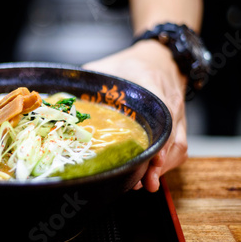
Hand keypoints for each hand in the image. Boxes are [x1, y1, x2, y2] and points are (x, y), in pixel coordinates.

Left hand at [83, 40, 187, 191]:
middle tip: (138, 181)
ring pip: (177, 147)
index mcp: (152, 85)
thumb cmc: (132, 64)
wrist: (162, 58)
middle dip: (157, 164)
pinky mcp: (178, 126)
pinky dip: (166, 164)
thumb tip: (62, 98)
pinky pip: (178, 148)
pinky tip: (150, 174)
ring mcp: (177, 116)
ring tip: (144, 183)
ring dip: (162, 168)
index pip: (160, 114)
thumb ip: (89, 81)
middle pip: (172, 139)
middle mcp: (169, 103)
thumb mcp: (109, 67)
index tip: (149, 158)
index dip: (157, 139)